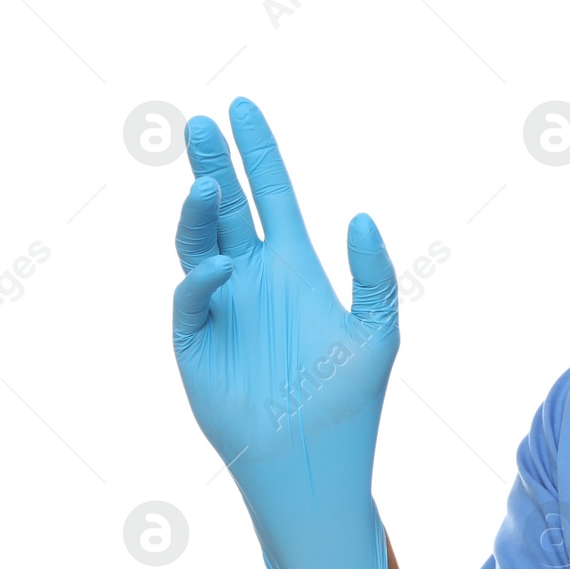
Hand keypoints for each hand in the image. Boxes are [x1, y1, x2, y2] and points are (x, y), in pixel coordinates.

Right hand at [171, 96, 397, 568]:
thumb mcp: (378, 329)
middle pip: (225, 207)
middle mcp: (252, 279)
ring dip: (200, 212)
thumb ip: (374, 274)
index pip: (271, 196)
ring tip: (206, 184)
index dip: (256, 154)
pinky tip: (221, 267)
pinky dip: (200, 279)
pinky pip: (191, 298)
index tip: (241, 109)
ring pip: (199, 243)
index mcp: (293, 268)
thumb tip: (361, 217)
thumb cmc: (352, 398)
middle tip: (201, 123)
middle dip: (213, 164)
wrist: (317, 459)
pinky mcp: (194, 341)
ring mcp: (220, 307)